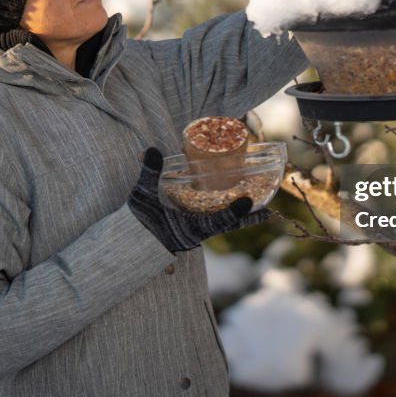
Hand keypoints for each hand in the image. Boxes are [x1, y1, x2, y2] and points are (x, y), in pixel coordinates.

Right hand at [128, 148, 270, 252]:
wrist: (128, 246)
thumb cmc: (137, 223)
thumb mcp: (142, 196)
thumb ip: (148, 173)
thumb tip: (150, 150)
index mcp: (189, 227)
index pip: (218, 220)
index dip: (236, 213)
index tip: (250, 202)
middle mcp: (195, 234)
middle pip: (227, 225)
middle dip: (246, 218)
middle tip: (267, 212)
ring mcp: (193, 235)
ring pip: (222, 226)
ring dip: (238, 219)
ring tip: (255, 210)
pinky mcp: (189, 233)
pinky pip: (212, 225)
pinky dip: (224, 219)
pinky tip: (232, 212)